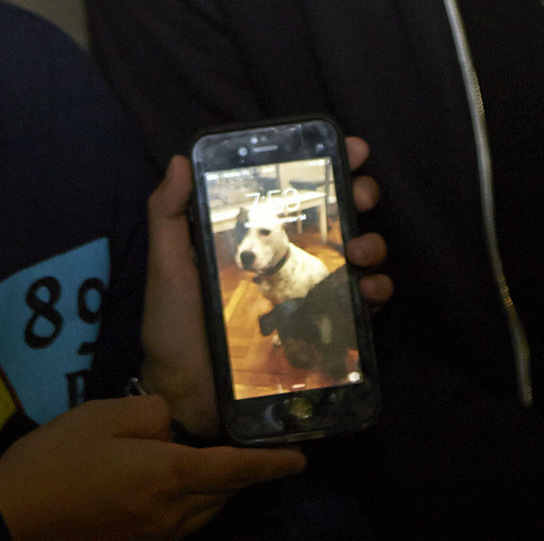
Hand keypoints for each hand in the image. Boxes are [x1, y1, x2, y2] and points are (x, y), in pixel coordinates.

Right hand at [0, 393, 302, 539]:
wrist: (10, 523)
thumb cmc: (55, 461)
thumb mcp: (101, 416)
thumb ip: (150, 412)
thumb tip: (172, 423)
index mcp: (168, 475)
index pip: (235, 469)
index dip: (270, 464)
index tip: (301, 459)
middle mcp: (171, 513)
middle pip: (223, 495)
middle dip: (245, 476)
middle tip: (261, 455)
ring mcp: (152, 535)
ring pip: (203, 513)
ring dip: (218, 492)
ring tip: (220, 468)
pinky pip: (180, 525)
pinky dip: (192, 506)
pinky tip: (176, 489)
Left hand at [140, 137, 392, 436]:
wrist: (188, 394)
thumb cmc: (174, 326)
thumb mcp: (167, 265)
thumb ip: (168, 214)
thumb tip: (180, 159)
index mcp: (256, 237)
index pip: (297, 192)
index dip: (330, 166)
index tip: (351, 149)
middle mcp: (288, 259)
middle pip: (339, 215)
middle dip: (361, 196)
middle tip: (362, 195)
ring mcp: (309, 294)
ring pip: (359, 256)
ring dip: (372, 244)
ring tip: (359, 253)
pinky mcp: (322, 330)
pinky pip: (360, 307)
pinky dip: (376, 292)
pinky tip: (369, 291)